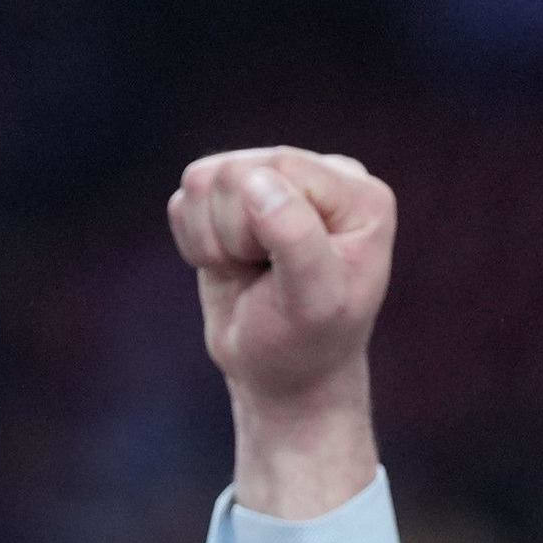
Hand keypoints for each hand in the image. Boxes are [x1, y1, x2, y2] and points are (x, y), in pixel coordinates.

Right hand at [170, 145, 391, 519]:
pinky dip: (195, 242)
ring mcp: (273, 183)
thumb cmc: (305, 343)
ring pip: (202, 180)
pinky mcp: (233, 200)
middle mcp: (318, 176)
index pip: (279, 167)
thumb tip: (255, 179)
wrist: (281, 374)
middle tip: (262, 274)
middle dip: (233, 234)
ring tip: (247, 270)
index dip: (258, 221)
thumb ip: (294, 237)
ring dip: (211, 240)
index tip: (279, 272)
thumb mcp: (312, 302)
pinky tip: (230, 264)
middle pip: (234, 170)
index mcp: (357, 194)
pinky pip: (185, 198)